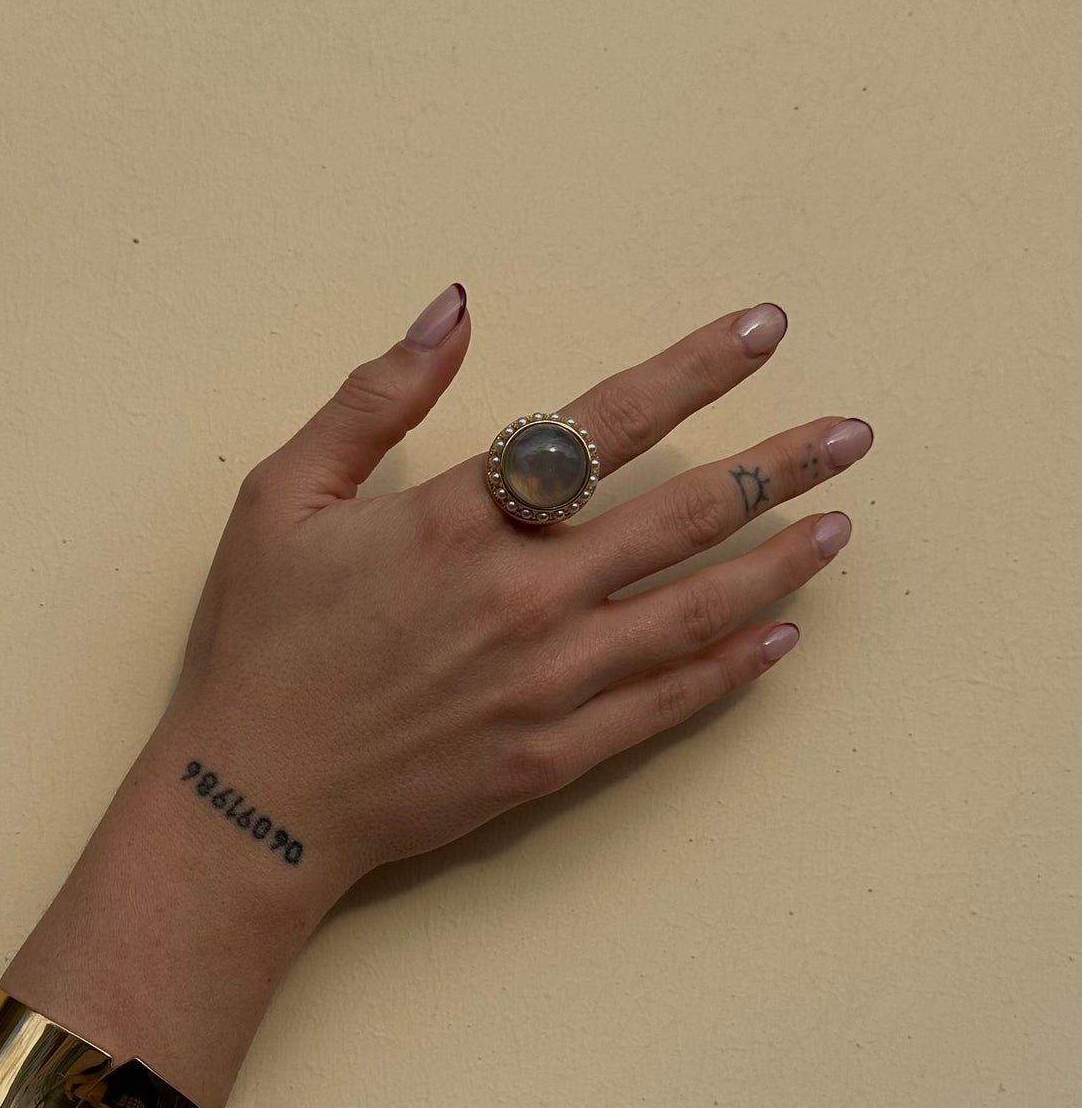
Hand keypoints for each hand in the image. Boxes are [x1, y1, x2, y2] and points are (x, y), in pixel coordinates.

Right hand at [151, 284, 870, 904]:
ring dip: (778, 562)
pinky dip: (730, 668)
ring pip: (695, 610)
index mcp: (458, 519)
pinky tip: (780, 637)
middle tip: (852, 434)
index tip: (765, 329)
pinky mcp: (553, 754)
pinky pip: (665, 704)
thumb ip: (373, 397)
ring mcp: (547, 682)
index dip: (695, 369)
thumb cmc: (260, 646)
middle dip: (780, 463)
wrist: (254, 799)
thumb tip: (452, 308)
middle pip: (684, 514)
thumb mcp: (282, 496)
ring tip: (840, 526)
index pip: (607, 422)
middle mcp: (523, 595)